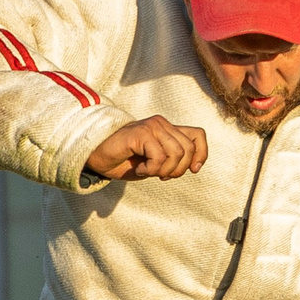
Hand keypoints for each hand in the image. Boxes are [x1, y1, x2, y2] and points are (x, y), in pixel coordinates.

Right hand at [84, 116, 206, 180]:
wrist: (98, 158)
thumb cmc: (126, 162)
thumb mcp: (156, 163)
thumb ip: (174, 160)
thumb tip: (194, 166)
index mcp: (168, 129)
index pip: (198, 135)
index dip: (201, 154)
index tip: (193, 170)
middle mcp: (162, 124)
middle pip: (188, 150)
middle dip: (178, 170)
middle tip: (160, 175)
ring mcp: (152, 126)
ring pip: (176, 153)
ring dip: (163, 170)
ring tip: (147, 171)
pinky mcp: (141, 133)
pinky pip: (159, 157)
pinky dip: (150, 170)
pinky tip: (139, 169)